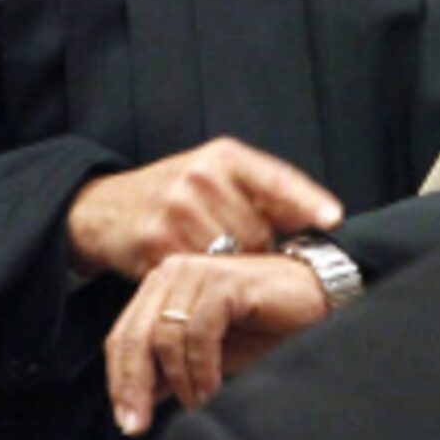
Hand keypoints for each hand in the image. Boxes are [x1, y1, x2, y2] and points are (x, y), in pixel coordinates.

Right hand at [66, 137, 340, 281]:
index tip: (334, 219)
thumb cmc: (175, 194)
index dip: (307, 200)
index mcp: (223, 156)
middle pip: (258, 232)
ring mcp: (176, 211)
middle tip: (241, 253)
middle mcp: (200, 177)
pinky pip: (201, 276)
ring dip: (232, 270)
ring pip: (232, 258)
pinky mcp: (157, 245)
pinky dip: (205, 283)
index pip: (274, 178)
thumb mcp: (215, 174)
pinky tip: (196, 276)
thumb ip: (262, 192)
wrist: (105, 209)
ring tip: (215, 262)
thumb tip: (323, 220)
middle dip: (259, 249)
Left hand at [104, 251, 330, 434]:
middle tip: (138, 425)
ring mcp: (197, 273)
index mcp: (162, 287)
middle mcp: (173, 273)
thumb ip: (170, 369)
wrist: (319, 302)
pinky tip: (213, 391)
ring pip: (164, 338)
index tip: (128, 424)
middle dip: (133, 387)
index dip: (120, 382)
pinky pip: (198, 334)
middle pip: (134, 337)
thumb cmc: (265, 328)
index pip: (122, 337)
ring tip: (200, 405)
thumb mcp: (208, 355)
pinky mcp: (224, 282)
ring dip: (180, 382)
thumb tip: (135, 402)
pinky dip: (201, 370)